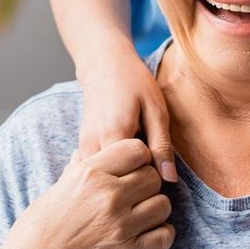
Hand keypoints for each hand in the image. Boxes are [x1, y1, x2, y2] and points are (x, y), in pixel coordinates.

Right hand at [1, 138, 173, 248]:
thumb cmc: (39, 228)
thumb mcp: (56, 189)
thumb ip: (76, 169)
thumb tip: (82, 152)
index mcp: (90, 173)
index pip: (138, 149)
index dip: (138, 159)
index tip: (130, 171)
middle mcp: (108, 195)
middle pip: (153, 177)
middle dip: (148, 185)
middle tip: (135, 198)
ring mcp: (120, 225)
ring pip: (163, 205)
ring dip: (155, 211)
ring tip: (140, 217)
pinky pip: (165, 236)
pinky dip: (160, 236)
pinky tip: (146, 236)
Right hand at [78, 45, 176, 180]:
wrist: (103, 65)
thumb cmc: (133, 82)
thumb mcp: (156, 110)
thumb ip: (162, 146)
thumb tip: (169, 180)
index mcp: (113, 136)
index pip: (136, 176)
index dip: (151, 172)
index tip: (156, 155)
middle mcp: (91, 146)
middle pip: (118, 182)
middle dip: (135, 177)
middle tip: (147, 154)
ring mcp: (82, 149)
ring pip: (106, 180)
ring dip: (122, 174)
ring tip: (134, 153)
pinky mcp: (80, 150)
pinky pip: (98, 173)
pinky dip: (111, 170)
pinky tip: (122, 154)